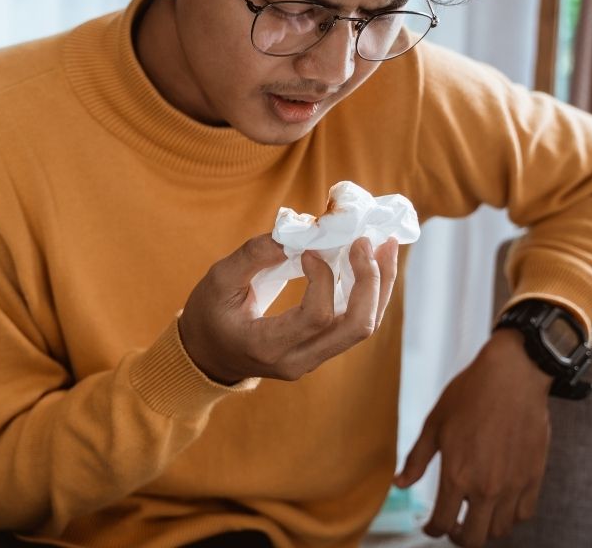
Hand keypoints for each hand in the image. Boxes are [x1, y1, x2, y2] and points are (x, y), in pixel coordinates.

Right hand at [178, 233, 398, 384]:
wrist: (206, 356)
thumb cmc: (209, 315)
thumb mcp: (219, 280)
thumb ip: (254, 255)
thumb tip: (297, 232)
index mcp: (268, 346)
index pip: (316, 316)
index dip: (323, 278)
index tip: (309, 250)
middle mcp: (297, 360)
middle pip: (355, 327)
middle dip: (370, 282)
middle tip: (366, 242)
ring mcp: (312, 359)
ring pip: (362, 328)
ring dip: (379, 286)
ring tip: (385, 246)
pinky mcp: (320, 350)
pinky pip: (353, 324)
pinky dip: (368, 293)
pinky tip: (373, 264)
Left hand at [394, 329, 552, 546]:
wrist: (513, 376)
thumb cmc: (469, 395)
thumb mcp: (434, 424)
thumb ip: (416, 459)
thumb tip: (399, 484)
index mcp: (456, 474)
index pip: (441, 523)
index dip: (432, 530)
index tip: (430, 526)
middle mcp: (485, 487)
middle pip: (472, 538)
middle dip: (457, 537)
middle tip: (452, 525)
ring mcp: (513, 485)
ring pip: (499, 530)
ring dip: (484, 527)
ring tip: (475, 513)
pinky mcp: (534, 477)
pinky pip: (524, 514)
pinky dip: (510, 516)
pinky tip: (500, 502)